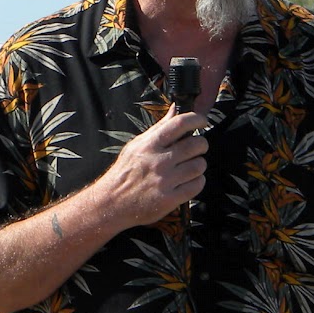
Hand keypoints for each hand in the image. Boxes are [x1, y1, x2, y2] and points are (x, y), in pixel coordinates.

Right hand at [96, 110, 206, 228]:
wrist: (111, 203)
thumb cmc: (125, 172)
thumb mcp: (136, 145)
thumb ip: (158, 127)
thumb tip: (174, 109)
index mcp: (149, 145)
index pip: (179, 123)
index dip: (196, 119)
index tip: (201, 121)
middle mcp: (158, 161)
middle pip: (196, 145)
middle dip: (201, 144)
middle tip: (196, 148)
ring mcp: (164, 181)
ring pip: (199, 165)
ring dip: (199, 164)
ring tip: (190, 166)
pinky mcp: (169, 199)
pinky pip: (197, 185)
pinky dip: (197, 181)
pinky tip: (189, 181)